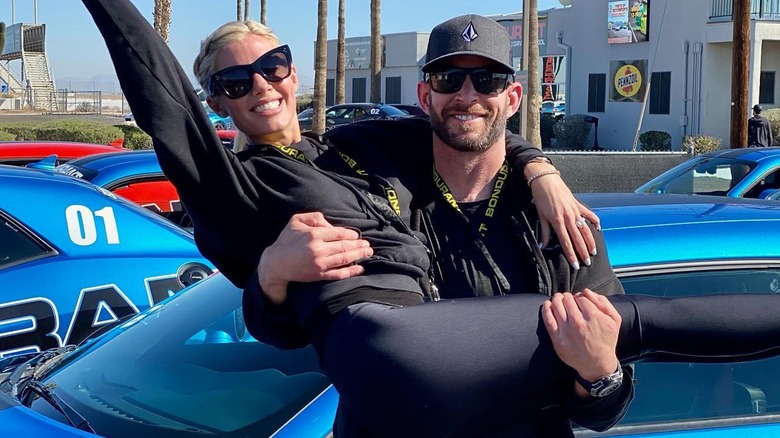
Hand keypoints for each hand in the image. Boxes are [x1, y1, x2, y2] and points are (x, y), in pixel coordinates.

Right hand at [259, 212, 373, 304]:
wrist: (276, 263)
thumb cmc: (286, 240)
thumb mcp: (296, 221)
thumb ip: (314, 217)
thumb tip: (331, 224)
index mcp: (314, 234)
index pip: (339, 233)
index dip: (351, 234)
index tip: (356, 235)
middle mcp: (318, 249)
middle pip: (345, 246)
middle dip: (359, 245)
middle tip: (368, 245)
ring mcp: (319, 263)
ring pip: (344, 259)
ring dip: (359, 256)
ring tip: (368, 253)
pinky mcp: (319, 275)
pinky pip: (338, 274)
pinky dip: (350, 271)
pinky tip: (359, 268)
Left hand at [526, 164, 599, 267]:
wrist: (546, 180)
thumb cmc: (541, 197)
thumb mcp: (541, 216)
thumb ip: (545, 232)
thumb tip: (543, 246)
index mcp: (558, 221)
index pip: (566, 243)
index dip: (571, 255)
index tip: (575, 265)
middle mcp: (569, 217)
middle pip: (578, 239)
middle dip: (583, 252)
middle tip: (587, 263)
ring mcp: (575, 211)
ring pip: (585, 229)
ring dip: (590, 241)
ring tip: (594, 251)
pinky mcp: (578, 204)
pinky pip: (589, 214)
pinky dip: (594, 221)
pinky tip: (598, 229)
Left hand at [542, 290, 620, 394]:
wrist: (597, 363)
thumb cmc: (606, 340)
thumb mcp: (614, 320)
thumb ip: (603, 302)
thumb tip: (586, 291)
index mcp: (594, 316)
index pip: (580, 297)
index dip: (579, 297)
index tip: (578, 300)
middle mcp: (579, 322)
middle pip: (567, 300)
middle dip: (567, 297)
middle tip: (567, 299)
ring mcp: (567, 331)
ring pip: (556, 306)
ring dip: (556, 299)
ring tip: (558, 299)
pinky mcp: (557, 339)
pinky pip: (548, 319)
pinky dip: (546, 309)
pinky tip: (547, 304)